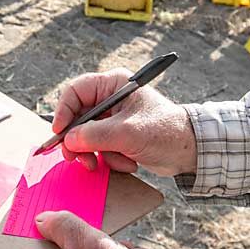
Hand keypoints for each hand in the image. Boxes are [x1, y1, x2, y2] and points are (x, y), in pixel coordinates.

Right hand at [51, 68, 196, 174]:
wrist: (189, 151)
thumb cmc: (166, 132)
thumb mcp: (128, 133)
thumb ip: (95, 135)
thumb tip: (68, 140)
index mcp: (114, 85)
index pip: (75, 92)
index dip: (63, 112)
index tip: (59, 133)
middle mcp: (110, 98)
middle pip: (76, 117)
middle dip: (78, 141)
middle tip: (77, 158)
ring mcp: (112, 119)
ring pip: (84, 136)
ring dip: (95, 154)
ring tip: (106, 164)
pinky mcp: (116, 137)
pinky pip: (98, 149)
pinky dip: (109, 159)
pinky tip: (127, 162)